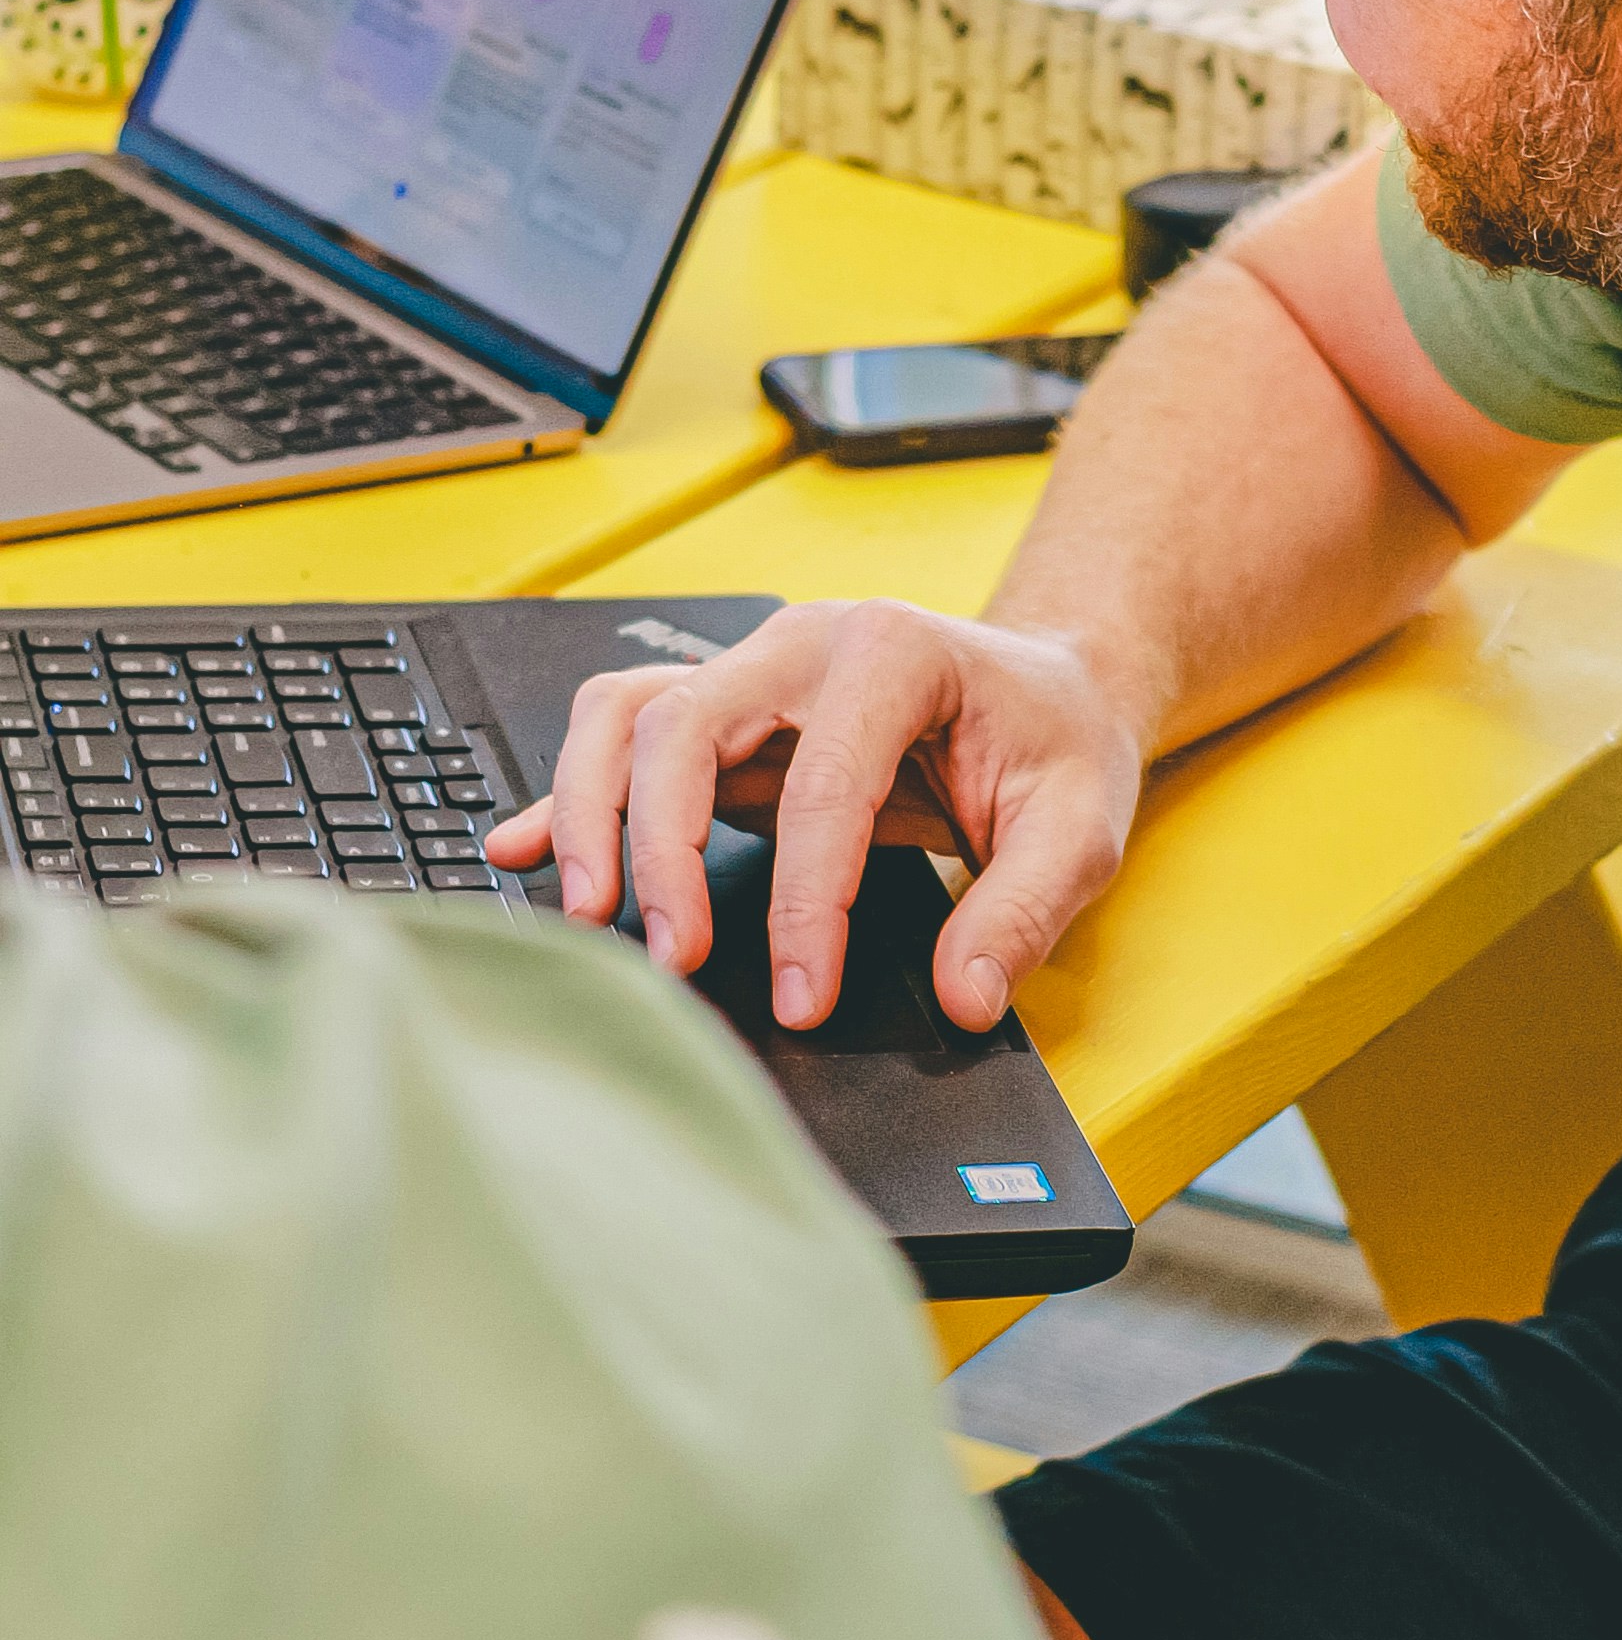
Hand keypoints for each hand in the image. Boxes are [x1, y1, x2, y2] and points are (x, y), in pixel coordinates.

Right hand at [480, 598, 1144, 1033]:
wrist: (1047, 688)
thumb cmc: (1057, 742)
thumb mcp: (1081, 827)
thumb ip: (1023, 912)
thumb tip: (963, 997)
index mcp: (896, 652)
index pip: (824, 785)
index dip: (804, 903)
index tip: (803, 994)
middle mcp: (806, 642)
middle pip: (685, 725)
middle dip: (661, 849)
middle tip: (672, 958)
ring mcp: (754, 667)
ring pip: (628, 715)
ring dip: (591, 812)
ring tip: (588, 912)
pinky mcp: (725, 709)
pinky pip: (622, 732)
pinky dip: (566, 790)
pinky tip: (521, 847)